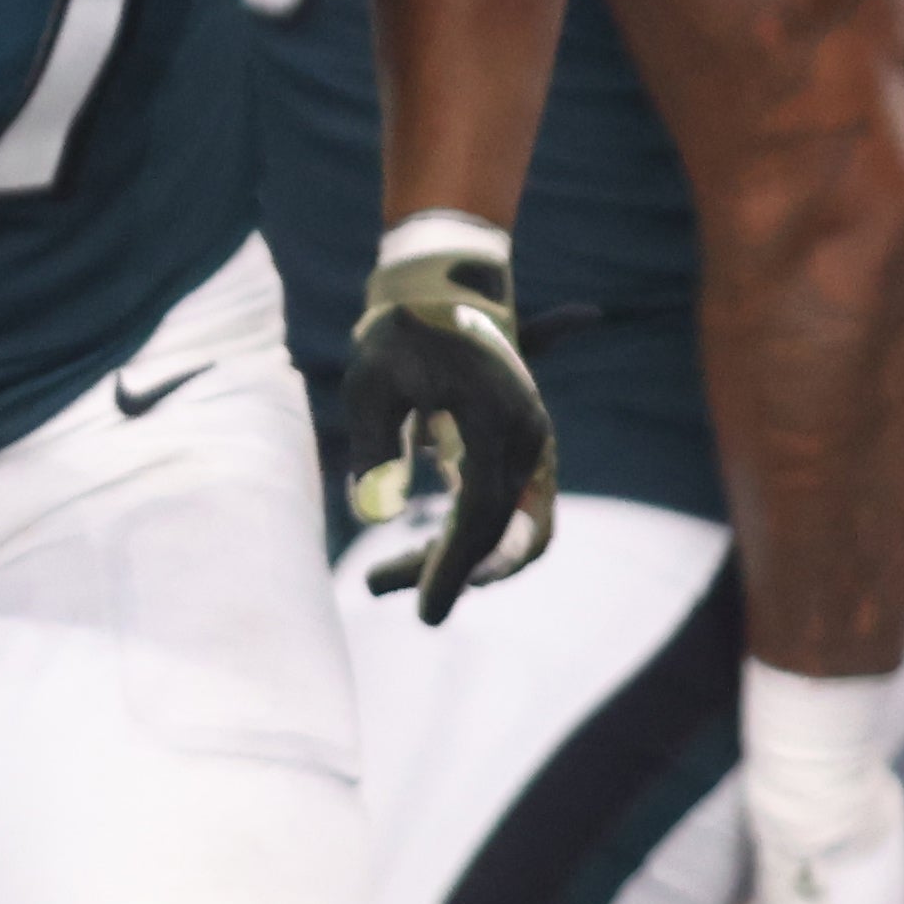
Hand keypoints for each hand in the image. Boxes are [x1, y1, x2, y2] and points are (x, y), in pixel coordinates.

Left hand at [346, 228, 555, 621]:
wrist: (440, 294)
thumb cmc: (397, 339)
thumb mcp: (370, 384)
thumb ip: (373, 445)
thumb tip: (374, 515)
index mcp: (498, 417)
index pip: (484, 511)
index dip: (454, 565)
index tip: (424, 609)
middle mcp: (530, 436)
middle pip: (508, 531)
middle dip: (453, 570)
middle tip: (381, 586)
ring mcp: (533, 446)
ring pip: (513, 530)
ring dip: (460, 560)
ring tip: (380, 575)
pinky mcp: (522, 454)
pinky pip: (507, 513)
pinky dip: (469, 540)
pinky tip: (412, 554)